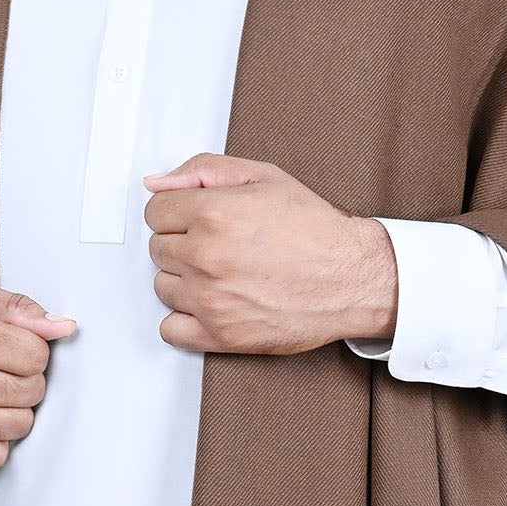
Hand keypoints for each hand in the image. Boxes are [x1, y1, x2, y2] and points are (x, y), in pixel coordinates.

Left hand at [144, 154, 396, 353]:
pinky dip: (183, 320)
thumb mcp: (264, 177)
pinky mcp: (220, 335)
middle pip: (157, 249)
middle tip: (219, 246)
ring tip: (220, 274)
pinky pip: (170, 329)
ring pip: (161, 287)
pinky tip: (210, 305)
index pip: (155, 211)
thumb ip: (203, 170)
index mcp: (212, 213)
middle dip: (183, 244)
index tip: (198, 220)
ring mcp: (210, 299)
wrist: (351, 277)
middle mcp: (206, 256)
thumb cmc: (313, 229)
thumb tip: (155, 183)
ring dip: (184, 281)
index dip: (177, 213)